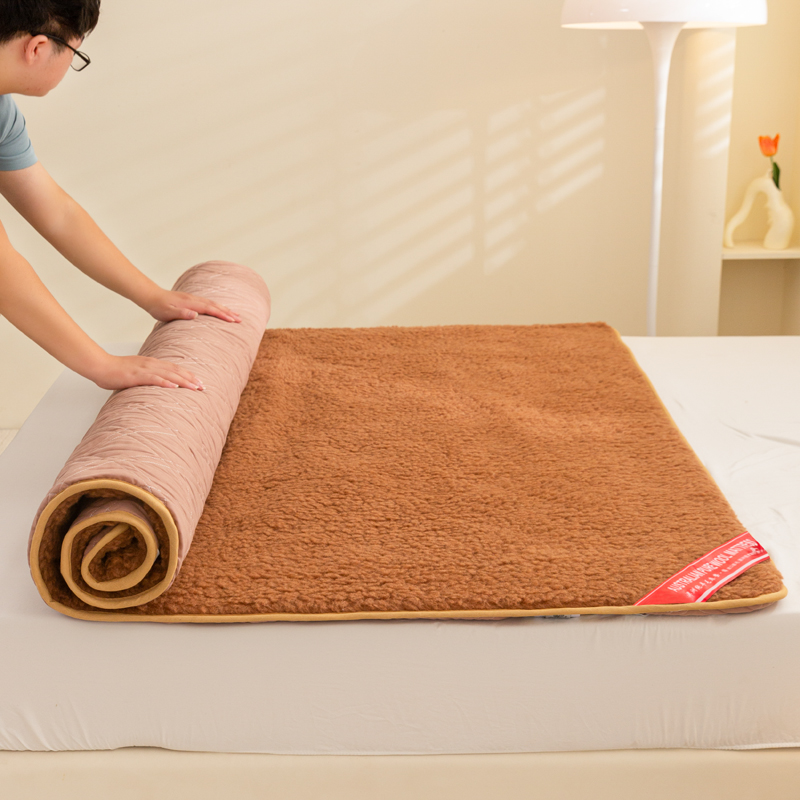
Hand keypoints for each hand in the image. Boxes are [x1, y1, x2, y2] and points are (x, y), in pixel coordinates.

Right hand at [88, 354, 203, 391]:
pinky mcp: (136, 375)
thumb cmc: (116, 372)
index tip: (199, 381)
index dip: (188, 374)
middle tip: (203, 386)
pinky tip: (174, 387)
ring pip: (168, 374)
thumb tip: (158, 384)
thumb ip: (148, 377)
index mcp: (152, 363)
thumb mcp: (136, 373)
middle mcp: (151, 364)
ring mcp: (144, 369)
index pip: (174, 368)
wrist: (100, 366)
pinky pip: (153, 379)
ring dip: (183, 381)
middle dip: (191, 378)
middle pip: (176, 370)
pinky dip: (165, 382)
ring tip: (195, 387)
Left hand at [145, 289, 240, 323]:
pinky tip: (221, 310)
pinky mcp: (192, 300)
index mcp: (191, 304)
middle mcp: (194, 300)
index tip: (232, 320)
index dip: (222, 315)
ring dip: (225, 309)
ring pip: (213, 304)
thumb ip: (181, 314)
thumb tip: (195, 315)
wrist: (151, 297)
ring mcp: (194, 299)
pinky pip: (209, 303)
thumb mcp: (168, 313)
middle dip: (229, 312)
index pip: (210, 309)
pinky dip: (218, 307)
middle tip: (240, 319)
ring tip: (235, 315)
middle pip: (215, 305)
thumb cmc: (159, 307)